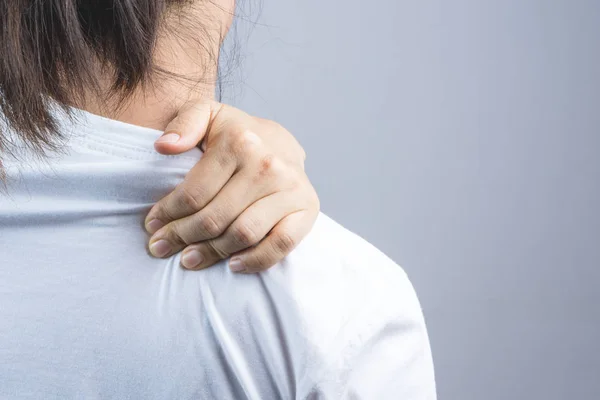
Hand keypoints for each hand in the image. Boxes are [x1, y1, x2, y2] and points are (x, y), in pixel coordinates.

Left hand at [144, 100, 319, 272]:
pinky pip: (280, 244)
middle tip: (162, 247)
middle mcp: (267, 165)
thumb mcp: (208, 116)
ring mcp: (290, 189)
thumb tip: (164, 146)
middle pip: (214, 218)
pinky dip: (256, 260)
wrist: (283, 144)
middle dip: (181, 237)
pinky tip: (233, 264)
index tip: (152, 225)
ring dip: (211, 253)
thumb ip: (185, 122)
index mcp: (240, 141)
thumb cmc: (237, 135)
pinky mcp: (307, 209)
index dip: (167, 214)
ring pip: (242, 234)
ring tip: (189, 259)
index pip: (194, 193)